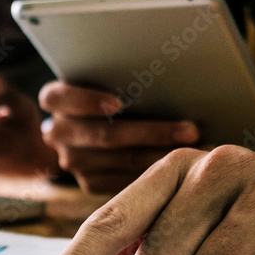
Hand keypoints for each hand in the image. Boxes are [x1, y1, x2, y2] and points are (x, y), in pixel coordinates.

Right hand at [38, 81, 200, 193]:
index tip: (118, 103)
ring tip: (199, 149)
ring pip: (122, 160)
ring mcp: (71, 161)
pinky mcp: (88, 182)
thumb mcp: (105, 76)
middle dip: (151, 132)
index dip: (87, 101)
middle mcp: (57, 133)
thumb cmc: (110, 89)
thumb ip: (120, 74)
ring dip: (164, 155)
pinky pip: (126, 181)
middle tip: (191, 130)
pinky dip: (157, 173)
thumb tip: (172, 72)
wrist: (91, 125)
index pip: (59, 98)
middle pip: (103, 135)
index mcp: (54, 99)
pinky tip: (185, 167)